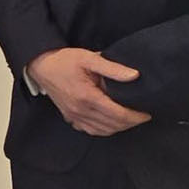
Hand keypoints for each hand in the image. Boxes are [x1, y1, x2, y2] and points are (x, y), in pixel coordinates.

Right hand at [27, 48, 151, 136]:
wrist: (40, 65)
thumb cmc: (64, 60)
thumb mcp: (89, 58)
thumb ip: (113, 68)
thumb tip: (135, 75)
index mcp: (87, 96)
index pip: (118, 114)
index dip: (136, 116)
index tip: (147, 113)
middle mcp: (80, 110)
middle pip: (113, 125)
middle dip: (131, 123)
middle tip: (141, 116)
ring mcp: (74, 116)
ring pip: (103, 131)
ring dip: (119, 128)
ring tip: (129, 119)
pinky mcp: (70, 118)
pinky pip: (91, 131)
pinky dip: (104, 130)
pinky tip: (111, 122)